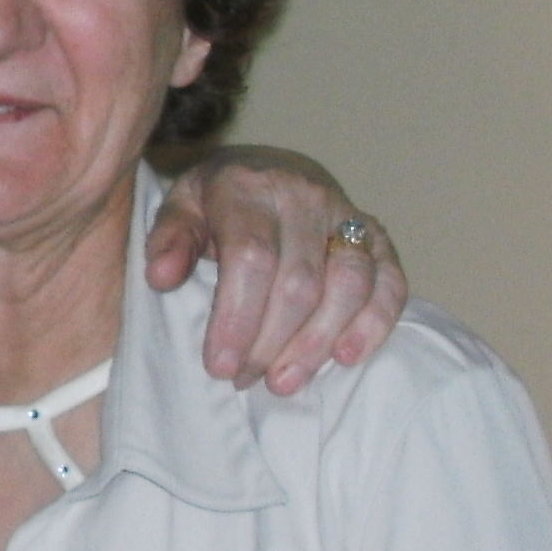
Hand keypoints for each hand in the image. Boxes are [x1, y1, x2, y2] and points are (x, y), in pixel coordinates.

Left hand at [144, 145, 406, 392]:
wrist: (269, 169)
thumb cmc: (218, 202)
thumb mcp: (180, 208)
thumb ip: (169, 239)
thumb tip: (162, 277)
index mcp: (248, 186)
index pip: (251, 257)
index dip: (238, 318)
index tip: (219, 366)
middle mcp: (303, 196)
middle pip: (299, 281)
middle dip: (271, 342)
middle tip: (245, 380)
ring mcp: (346, 215)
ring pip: (349, 284)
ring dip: (318, 343)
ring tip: (284, 381)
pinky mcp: (378, 237)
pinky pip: (390, 282)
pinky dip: (375, 323)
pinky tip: (346, 357)